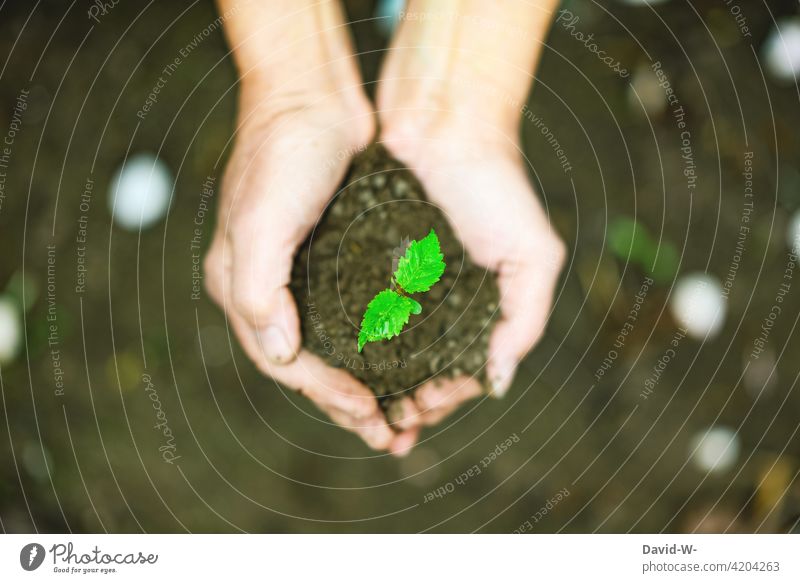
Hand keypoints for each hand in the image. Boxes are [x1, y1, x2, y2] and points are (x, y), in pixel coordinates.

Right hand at [204, 89, 421, 452]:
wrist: (314, 97)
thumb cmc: (284, 154)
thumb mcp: (261, 220)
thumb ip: (257, 291)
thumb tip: (280, 354)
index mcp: (242, 287)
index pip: (284, 360)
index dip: (325, 393)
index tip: (369, 413)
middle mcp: (270, 288)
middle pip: (310, 364)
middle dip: (348, 404)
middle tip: (391, 435)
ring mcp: (304, 274)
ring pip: (336, 347)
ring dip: (366, 385)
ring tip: (402, 417)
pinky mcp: (336, 259)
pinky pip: (355, 317)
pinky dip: (377, 347)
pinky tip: (404, 363)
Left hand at [380, 117, 565, 424]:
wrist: (445, 122)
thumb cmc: (495, 185)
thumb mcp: (532, 254)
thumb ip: (525, 318)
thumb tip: (499, 381)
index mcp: (483, 307)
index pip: (462, 371)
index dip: (442, 400)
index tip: (415, 416)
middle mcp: (443, 300)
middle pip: (421, 367)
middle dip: (404, 401)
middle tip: (381, 425)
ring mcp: (405, 282)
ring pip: (388, 348)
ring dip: (375, 381)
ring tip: (357, 403)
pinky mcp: (370, 259)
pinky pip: (359, 310)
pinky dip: (353, 339)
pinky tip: (338, 358)